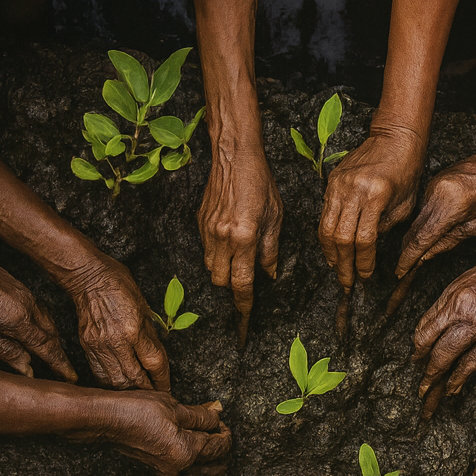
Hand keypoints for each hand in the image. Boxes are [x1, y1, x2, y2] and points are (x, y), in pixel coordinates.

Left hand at [0, 234, 76, 380]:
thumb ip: (4, 350)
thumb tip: (25, 368)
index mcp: (18, 319)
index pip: (46, 348)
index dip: (59, 364)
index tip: (70, 377)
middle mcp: (27, 305)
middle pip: (52, 334)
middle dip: (59, 353)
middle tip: (63, 371)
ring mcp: (24, 293)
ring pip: (46, 320)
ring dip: (51, 338)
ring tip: (51, 354)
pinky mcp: (17, 285)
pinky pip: (38, 309)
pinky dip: (42, 324)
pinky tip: (34, 329)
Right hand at [61, 253, 170, 390]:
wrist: (89, 277)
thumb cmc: (120, 285)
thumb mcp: (144, 307)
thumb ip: (150, 335)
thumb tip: (155, 359)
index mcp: (135, 329)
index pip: (154, 363)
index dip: (163, 380)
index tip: (168, 388)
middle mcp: (117, 341)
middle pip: (135, 379)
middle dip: (148, 392)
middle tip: (156, 399)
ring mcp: (99, 346)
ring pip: (116, 382)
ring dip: (130, 393)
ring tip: (139, 397)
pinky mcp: (87, 347)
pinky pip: (100, 374)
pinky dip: (111, 384)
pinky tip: (119, 389)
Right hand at [71, 393, 231, 475]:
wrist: (108, 420)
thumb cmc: (139, 410)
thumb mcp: (176, 407)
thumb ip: (202, 416)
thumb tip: (218, 415)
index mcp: (188, 452)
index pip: (220, 447)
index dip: (226, 433)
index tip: (223, 423)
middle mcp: (180, 467)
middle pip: (215, 466)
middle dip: (224, 451)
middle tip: (222, 433)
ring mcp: (168, 471)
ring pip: (201, 472)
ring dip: (211, 460)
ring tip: (212, 442)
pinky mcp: (158, 469)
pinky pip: (186, 471)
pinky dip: (196, 463)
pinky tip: (195, 452)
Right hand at [198, 142, 281, 339]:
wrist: (234, 156)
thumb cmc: (260, 183)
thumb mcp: (275, 217)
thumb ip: (271, 249)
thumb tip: (270, 274)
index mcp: (244, 238)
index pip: (242, 283)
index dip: (244, 305)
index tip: (245, 319)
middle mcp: (222, 237)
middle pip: (221, 282)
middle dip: (233, 287)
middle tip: (246, 281)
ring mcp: (207, 230)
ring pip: (210, 268)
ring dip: (224, 272)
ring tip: (238, 261)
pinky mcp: (199, 222)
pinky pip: (206, 250)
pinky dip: (217, 254)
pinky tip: (229, 242)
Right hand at [318, 124, 424, 288]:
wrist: (394, 138)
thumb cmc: (406, 171)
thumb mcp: (404, 204)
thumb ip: (385, 227)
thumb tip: (367, 248)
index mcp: (376, 196)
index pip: (364, 239)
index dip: (364, 262)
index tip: (366, 276)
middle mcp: (354, 190)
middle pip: (342, 238)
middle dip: (344, 265)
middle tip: (347, 282)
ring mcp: (339, 185)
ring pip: (327, 228)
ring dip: (331, 253)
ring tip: (336, 269)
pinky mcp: (331, 182)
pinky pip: (324, 215)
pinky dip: (326, 235)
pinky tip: (332, 249)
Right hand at [395, 141, 475, 278]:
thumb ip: (451, 240)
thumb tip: (427, 255)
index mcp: (450, 205)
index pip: (421, 239)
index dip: (408, 259)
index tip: (400, 272)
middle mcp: (435, 194)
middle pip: (414, 230)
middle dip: (407, 251)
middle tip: (403, 271)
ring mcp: (431, 186)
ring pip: (417, 220)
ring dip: (415, 238)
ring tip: (414, 257)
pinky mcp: (432, 183)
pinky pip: (423, 209)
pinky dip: (423, 224)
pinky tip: (427, 235)